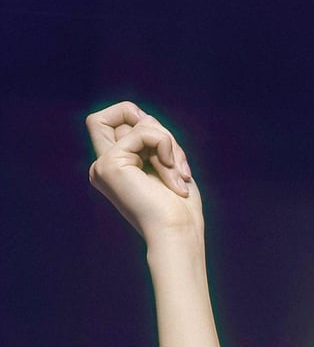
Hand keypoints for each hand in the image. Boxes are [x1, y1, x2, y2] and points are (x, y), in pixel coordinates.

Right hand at [86, 101, 202, 243]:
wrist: (177, 231)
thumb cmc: (179, 207)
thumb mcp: (166, 163)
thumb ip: (150, 139)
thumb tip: (142, 116)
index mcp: (114, 168)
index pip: (109, 122)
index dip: (132, 117)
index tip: (161, 142)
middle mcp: (103, 166)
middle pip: (113, 115)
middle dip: (153, 127)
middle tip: (170, 157)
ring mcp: (102, 165)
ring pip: (138, 123)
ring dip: (169, 143)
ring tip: (177, 174)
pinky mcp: (109, 164)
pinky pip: (142, 132)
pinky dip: (165, 145)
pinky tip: (172, 172)